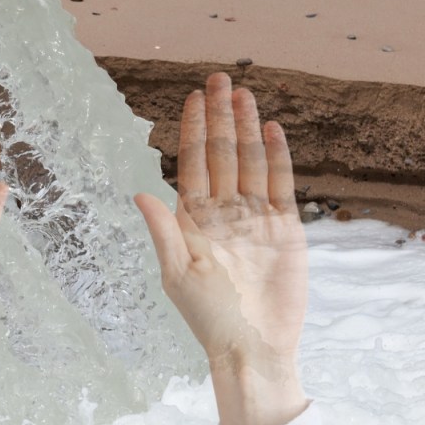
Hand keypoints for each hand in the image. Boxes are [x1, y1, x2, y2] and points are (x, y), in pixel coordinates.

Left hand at [135, 72, 306, 424]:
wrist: (254, 347)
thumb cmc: (208, 317)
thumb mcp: (179, 274)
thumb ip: (164, 231)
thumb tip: (139, 193)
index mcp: (194, 220)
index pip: (194, 164)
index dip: (194, 131)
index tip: (192, 97)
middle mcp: (224, 212)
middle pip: (222, 154)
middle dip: (220, 117)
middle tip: (218, 78)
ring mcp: (255, 218)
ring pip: (250, 162)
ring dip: (247, 128)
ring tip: (244, 93)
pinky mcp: (285, 229)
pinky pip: (280, 185)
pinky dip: (276, 158)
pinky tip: (271, 130)